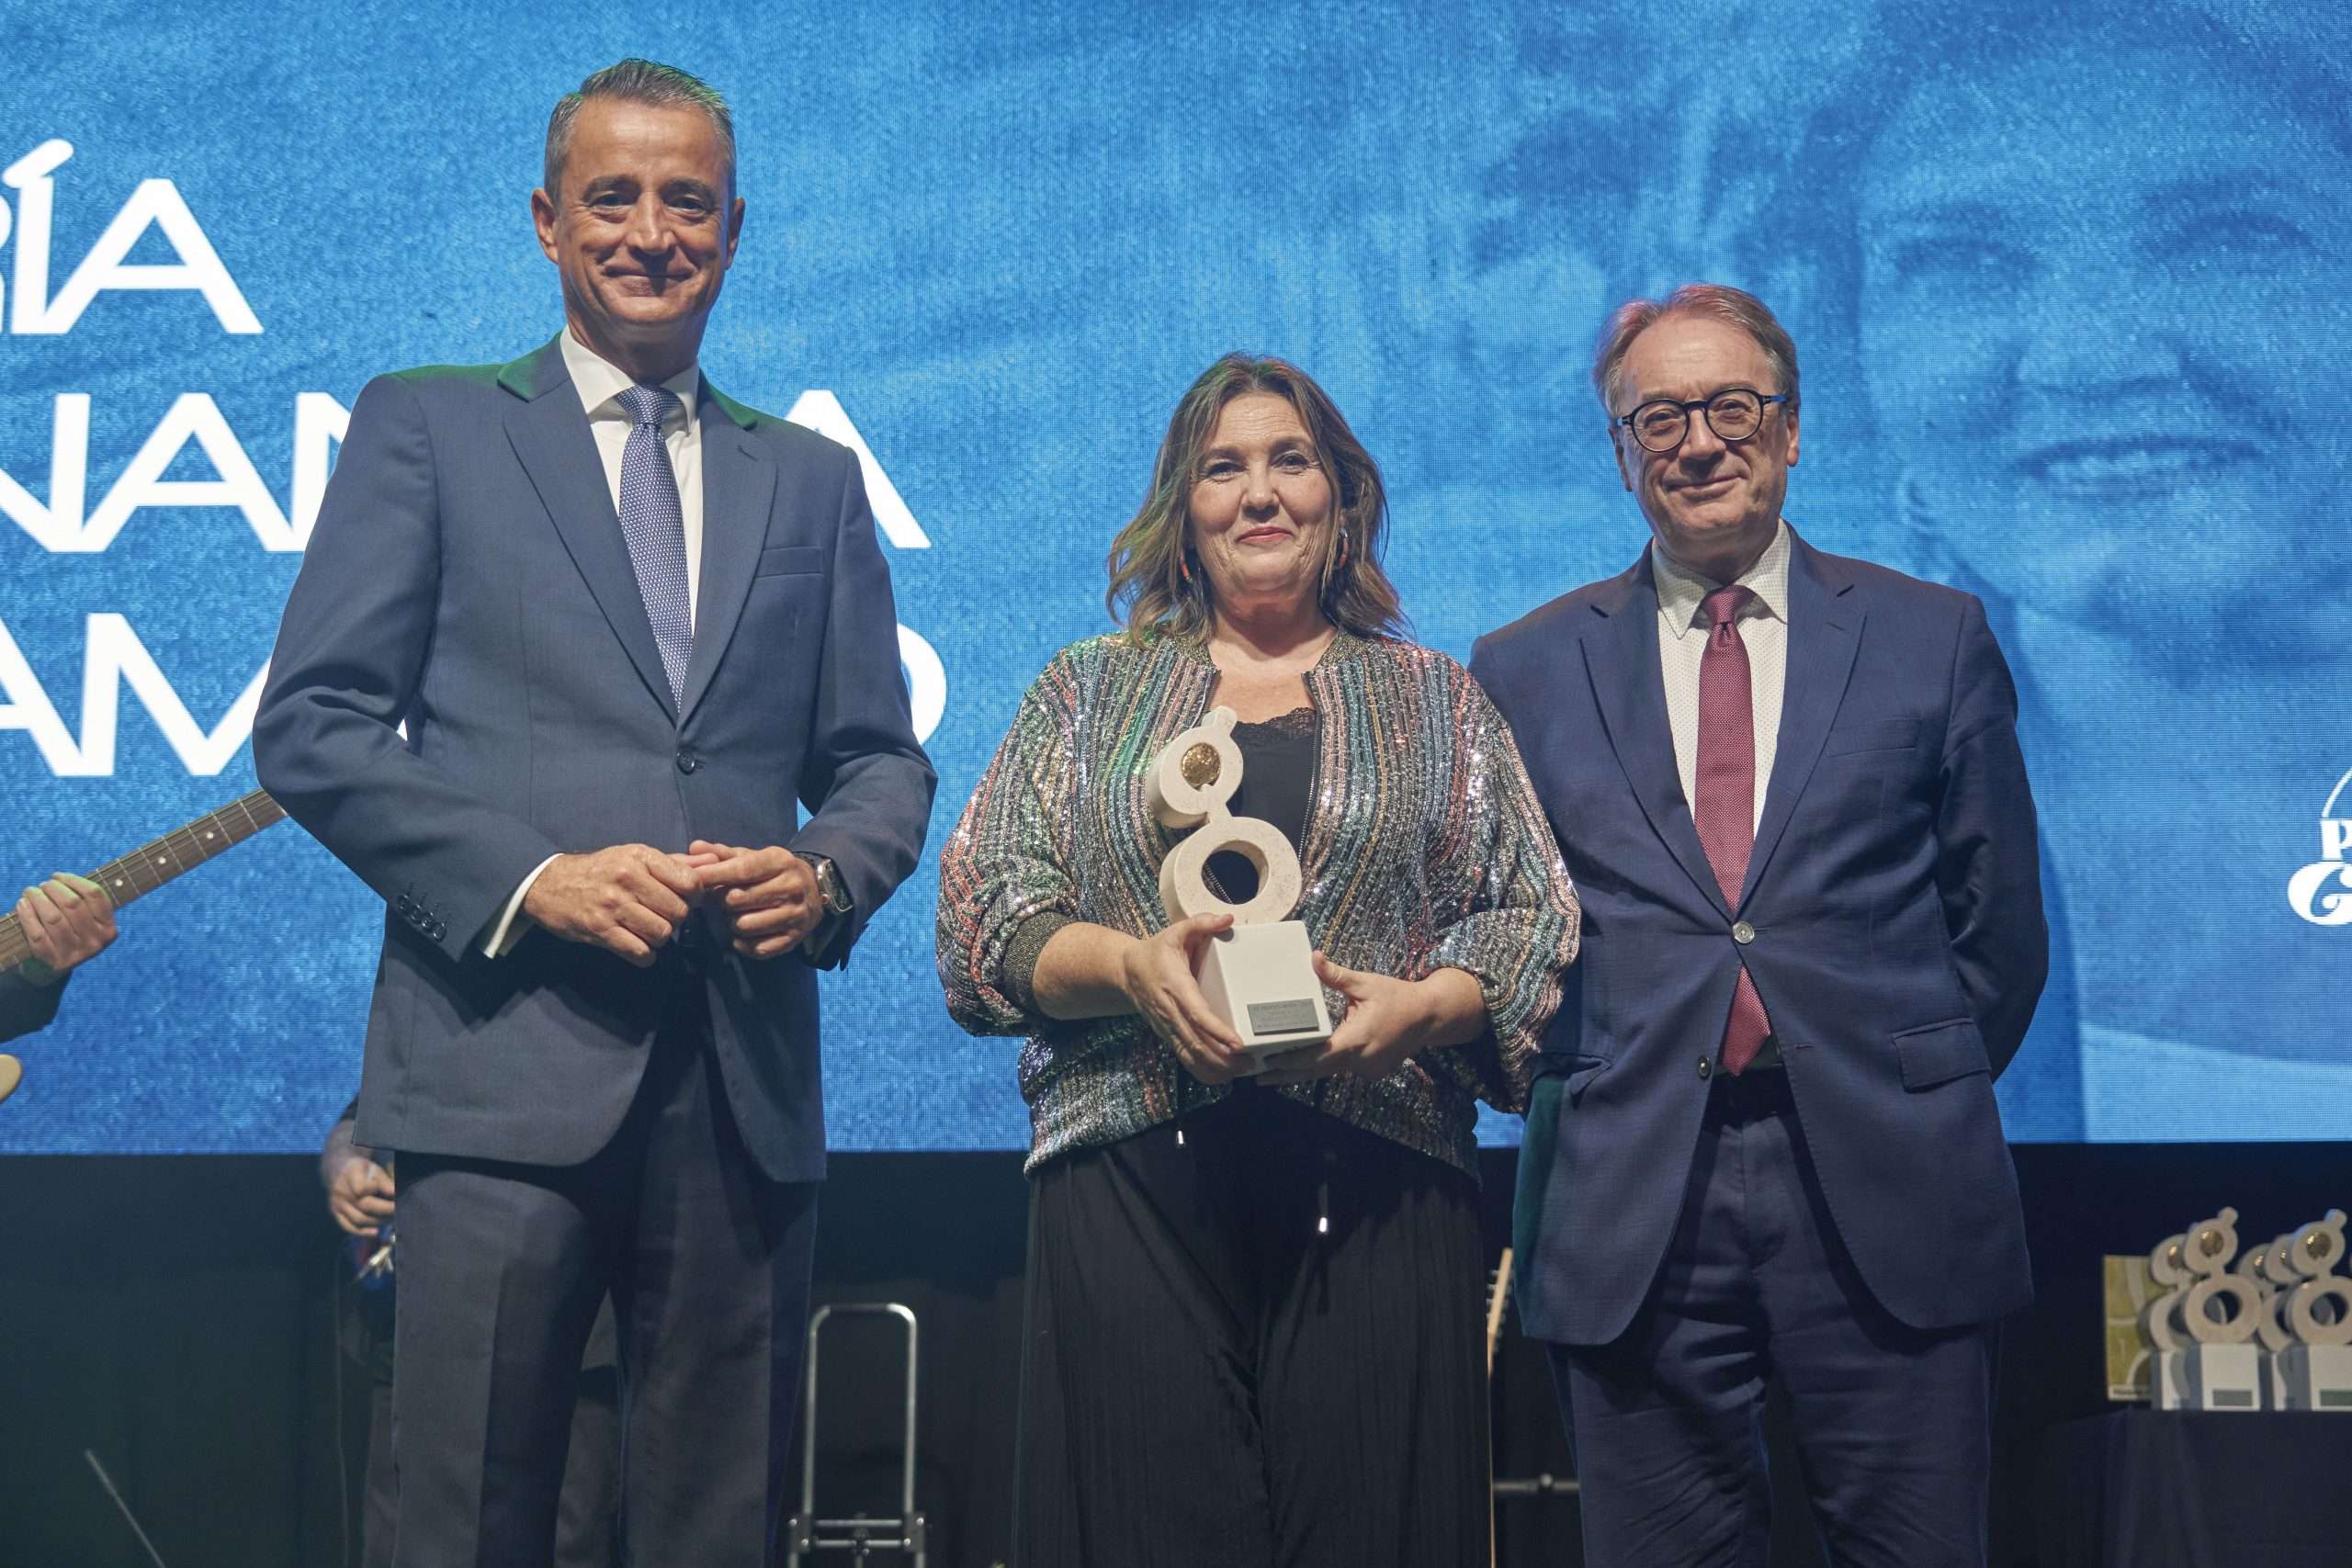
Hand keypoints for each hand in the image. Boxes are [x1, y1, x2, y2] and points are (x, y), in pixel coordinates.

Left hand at [16, 874, 117, 983]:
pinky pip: (38, 934)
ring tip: (30, 892)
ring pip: (54, 918)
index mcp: (108, 928)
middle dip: (54, 888)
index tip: (57, 875)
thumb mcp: (86, 921)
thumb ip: (82, 902)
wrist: (55, 968)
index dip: (73, 880)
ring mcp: (75, 953)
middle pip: (73, 904)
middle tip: (43, 885)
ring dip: (38, 899)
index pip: (94, 895)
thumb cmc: (69, 933)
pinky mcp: (54, 961)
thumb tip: (61, 879)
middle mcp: (96, 942)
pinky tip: (22, 904)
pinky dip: (27, 916)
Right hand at [327, 1156, 396, 1237]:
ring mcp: (337, 1204)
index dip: (377, 1190)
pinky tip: (376, 1232)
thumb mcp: (373, 1168)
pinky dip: (362, 1232)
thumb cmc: (362, 1170)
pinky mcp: (336, 1213)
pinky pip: (348, 1226)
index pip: (362, 1188)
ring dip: (378, 1221)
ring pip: (358, 1219)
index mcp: (350, 1175)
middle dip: (385, 1210)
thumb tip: (395, 1193)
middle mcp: (341, 1191)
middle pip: (364, 1206)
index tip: (393, 1191)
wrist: (338, 1171)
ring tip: (392, 1219)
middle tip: (399, 1210)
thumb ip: (383, 1181)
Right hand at [521, 845, 700, 965]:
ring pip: (662, 934)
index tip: (685, 899)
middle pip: (679, 912)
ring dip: (660, 938)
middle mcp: (628, 879)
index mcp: (641, 857)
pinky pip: (640, 952)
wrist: (549, 884)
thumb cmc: (602, 870)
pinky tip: (637, 945)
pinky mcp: (599, 930)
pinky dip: (645, 954)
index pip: (689, 882)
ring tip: (649, 930)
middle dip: (677, 919)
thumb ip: (676, 862)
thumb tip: (714, 860)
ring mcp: (612, 906)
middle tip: (663, 916)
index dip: (695, 896)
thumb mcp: (636, 857)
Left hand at [690, 841, 819, 958]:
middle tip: (718, 899)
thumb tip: (694, 848)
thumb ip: (722, 854)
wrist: (815, 891)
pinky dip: (743, 943)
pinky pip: (757, 948)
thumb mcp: (753, 857)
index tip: (696, 878)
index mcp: (781, 862)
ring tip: (733, 915)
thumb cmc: (773, 872)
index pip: (742, 870)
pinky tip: (743, 933)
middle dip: (721, 900)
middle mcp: (792, 888)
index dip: (715, 874)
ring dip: (731, 923)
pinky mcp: (794, 939)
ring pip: (744, 925)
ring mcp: (795, 915)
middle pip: (738, 899)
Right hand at [1119, 914, 1248, 1084]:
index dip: (1218, 1030)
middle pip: (1197, 1042)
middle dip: (1224, 1057)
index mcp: (1176, 986)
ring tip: (1242, 1070)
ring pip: (1191, 1055)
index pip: (1198, 1013)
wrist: (1125, 971)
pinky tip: (1222, 1076)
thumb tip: (1226, 919)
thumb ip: (1200, 923)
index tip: (1238, 1042)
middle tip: (1250, 1062)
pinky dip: (1203, 1071)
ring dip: (1216, 1067)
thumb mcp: (1175, 932)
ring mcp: (1168, 1026)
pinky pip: (1185, 1058)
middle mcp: (1171, 1010)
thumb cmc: (1156, 951)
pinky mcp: (1167, 1035)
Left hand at [1256, 952, 1441, 1086]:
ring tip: (1272, 1075)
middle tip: (1258, 1076)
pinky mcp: (1371, 1071)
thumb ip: (1336, 975)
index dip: (1290, 1060)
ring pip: (1327, 1072)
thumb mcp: (1366, 984)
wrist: (1430, 1017)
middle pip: (1316, 1071)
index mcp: (1355, 1040)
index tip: (1267, 1061)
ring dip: (1302, 1072)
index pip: (1316, 1055)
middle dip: (1287, 1074)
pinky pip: (1342, 1070)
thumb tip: (1313, 957)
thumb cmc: (1398, 997)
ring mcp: (1366, 1069)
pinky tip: (1302, 1065)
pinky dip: (1323, 1067)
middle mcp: (1359, 1060)